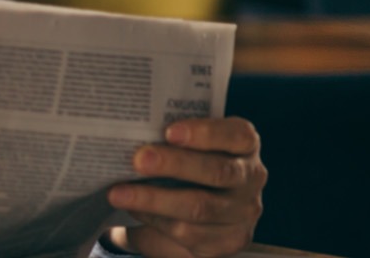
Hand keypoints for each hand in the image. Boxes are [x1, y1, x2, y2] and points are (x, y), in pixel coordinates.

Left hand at [105, 117, 265, 256]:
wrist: (186, 210)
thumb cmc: (181, 163)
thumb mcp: (181, 145)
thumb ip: (166, 137)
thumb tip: (128, 129)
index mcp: (243, 145)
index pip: (237, 135)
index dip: (206, 132)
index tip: (169, 131)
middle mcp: (250, 178)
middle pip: (218, 171)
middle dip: (175, 164)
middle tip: (138, 160)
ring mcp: (244, 212)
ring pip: (200, 207)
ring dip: (155, 200)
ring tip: (119, 193)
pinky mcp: (229, 240)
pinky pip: (191, 233)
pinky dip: (157, 221)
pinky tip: (135, 210)